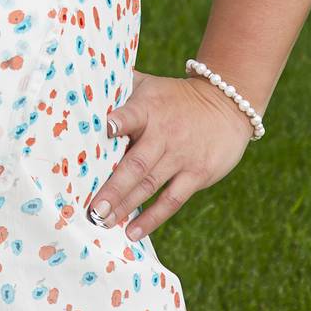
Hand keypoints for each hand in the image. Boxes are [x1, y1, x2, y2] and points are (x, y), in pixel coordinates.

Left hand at [86, 67, 254, 241]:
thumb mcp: (150, 84)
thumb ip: (120, 84)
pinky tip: (133, 231)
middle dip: (114, 187)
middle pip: (136, 163)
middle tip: (93, 208)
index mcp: (148, 108)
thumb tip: (84, 79)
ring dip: (126, 205)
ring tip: (104, 221)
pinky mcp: (197, 174)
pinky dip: (152, 217)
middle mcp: (164, 134)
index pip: (131, 115)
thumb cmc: (174, 97)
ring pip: (150, 185)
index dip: (118, 122)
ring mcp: (181, 156)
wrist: (226, 103)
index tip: (104, 129)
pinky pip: (172, 200)